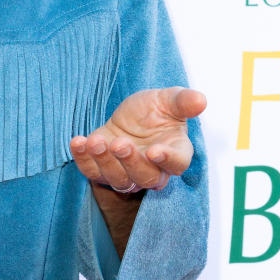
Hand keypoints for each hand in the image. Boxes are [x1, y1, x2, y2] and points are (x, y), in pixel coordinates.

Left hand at [70, 86, 206, 192]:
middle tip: (120, 144)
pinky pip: (92, 172)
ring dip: (105, 162)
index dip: (167, 160)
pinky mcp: (102, 169)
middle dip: (131, 162)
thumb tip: (201, 101)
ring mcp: (127, 172)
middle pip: (146, 178)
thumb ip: (184, 101)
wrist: (130, 115)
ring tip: (96, 141)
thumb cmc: (155, 110)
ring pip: (119, 180)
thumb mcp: (169, 99)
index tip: (154, 151)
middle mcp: (153, 169)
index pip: (177, 164)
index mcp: (176, 152)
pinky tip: (78, 141)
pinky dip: (83, 159)